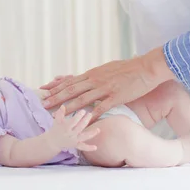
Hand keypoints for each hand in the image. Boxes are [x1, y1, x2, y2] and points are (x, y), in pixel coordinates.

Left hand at [42, 48, 173, 121]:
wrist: (146, 67)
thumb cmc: (129, 68)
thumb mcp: (109, 69)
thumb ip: (97, 75)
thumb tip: (89, 77)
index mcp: (93, 73)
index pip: (70, 80)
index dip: (56, 86)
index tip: (44, 90)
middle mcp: (95, 80)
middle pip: (71, 90)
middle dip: (55, 98)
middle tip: (43, 104)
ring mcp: (104, 88)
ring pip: (81, 100)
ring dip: (67, 108)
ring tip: (57, 115)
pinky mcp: (115, 96)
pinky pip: (100, 108)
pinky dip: (91, 115)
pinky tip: (83, 122)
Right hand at [46, 105, 99, 151]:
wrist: (53, 141)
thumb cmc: (56, 128)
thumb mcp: (57, 120)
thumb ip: (60, 113)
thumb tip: (63, 106)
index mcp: (65, 127)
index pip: (73, 121)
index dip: (79, 116)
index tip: (83, 111)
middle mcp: (70, 134)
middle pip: (80, 127)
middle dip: (85, 121)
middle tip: (90, 114)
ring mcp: (74, 140)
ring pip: (84, 137)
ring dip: (91, 133)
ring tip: (98, 130)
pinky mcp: (76, 145)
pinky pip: (83, 147)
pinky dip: (89, 148)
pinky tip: (95, 147)